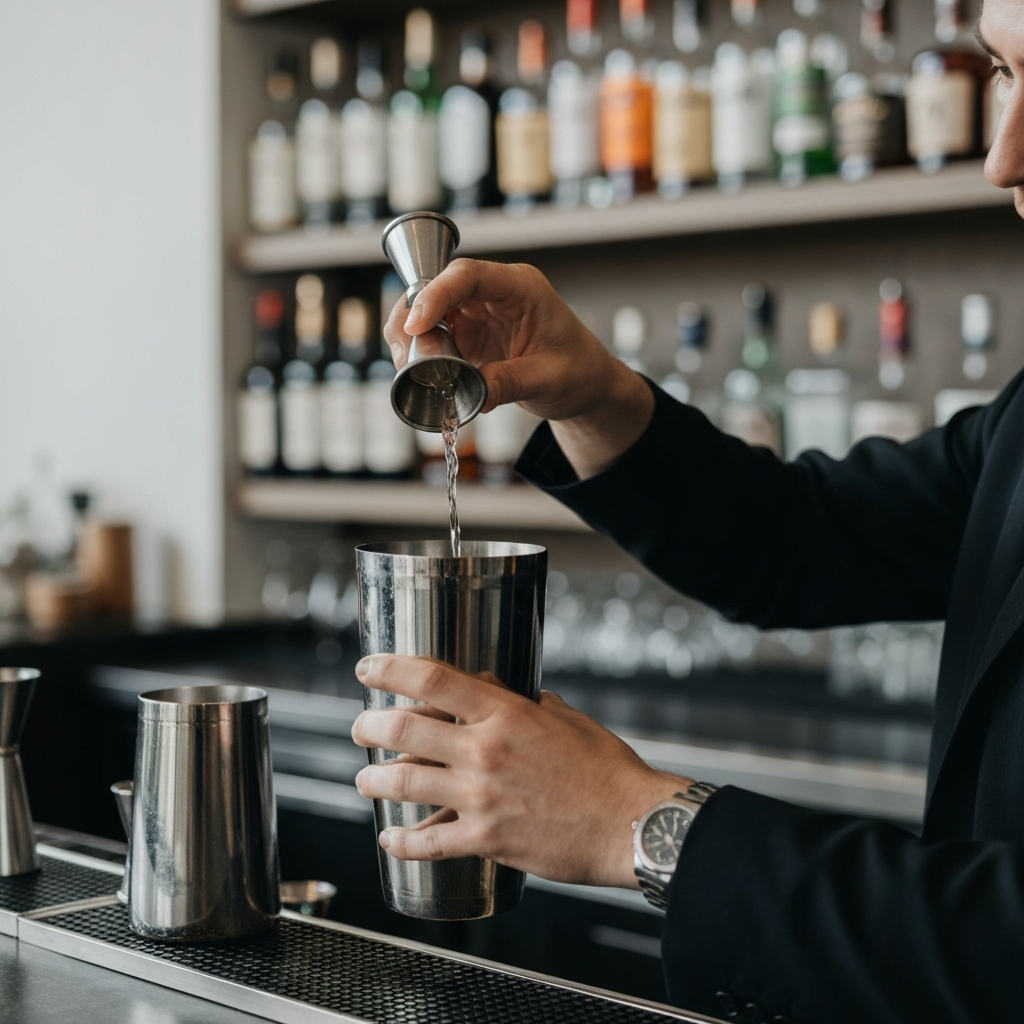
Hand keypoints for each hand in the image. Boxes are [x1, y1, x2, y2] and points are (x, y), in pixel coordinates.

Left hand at [350, 654, 691, 888]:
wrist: (630, 823)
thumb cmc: (607, 771)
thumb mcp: (567, 719)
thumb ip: (531, 706)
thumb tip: (514, 699)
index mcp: (506, 713)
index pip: (433, 679)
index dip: (390, 669)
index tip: (369, 668)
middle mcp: (485, 750)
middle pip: (403, 730)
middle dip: (368, 727)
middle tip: (360, 728)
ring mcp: (481, 796)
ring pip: (404, 785)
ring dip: (373, 782)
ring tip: (365, 781)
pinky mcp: (486, 839)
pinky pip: (429, 842)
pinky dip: (402, 842)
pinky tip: (391, 840)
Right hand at [382, 259, 653, 478]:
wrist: (586, 387)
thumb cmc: (578, 372)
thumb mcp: (548, 380)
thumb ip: (508, 383)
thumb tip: (470, 394)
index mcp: (520, 288)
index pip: (468, 275)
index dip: (435, 294)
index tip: (415, 325)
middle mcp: (493, 294)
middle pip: (436, 289)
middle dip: (414, 321)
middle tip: (409, 360)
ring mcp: (477, 313)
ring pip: (427, 313)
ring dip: (413, 340)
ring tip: (415, 372)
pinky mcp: (467, 336)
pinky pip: (433, 337)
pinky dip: (421, 355)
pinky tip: (424, 375)